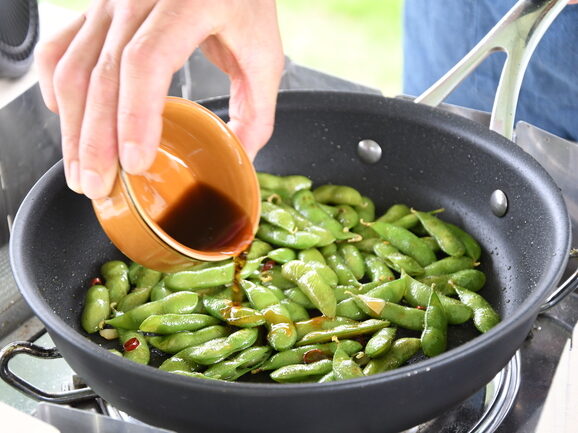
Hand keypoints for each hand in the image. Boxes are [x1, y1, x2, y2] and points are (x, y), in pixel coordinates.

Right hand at [36, 0, 283, 198]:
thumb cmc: (242, 0)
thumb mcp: (264, 53)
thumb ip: (257, 109)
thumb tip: (240, 159)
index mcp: (189, 4)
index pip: (146, 61)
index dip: (135, 115)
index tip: (134, 161)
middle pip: (102, 72)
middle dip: (95, 137)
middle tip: (98, 185)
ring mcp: (112, 2)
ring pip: (73, 66)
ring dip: (73, 125)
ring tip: (82, 170)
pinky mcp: (98, 11)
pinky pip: (61, 48)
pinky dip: (55, 86)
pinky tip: (67, 119)